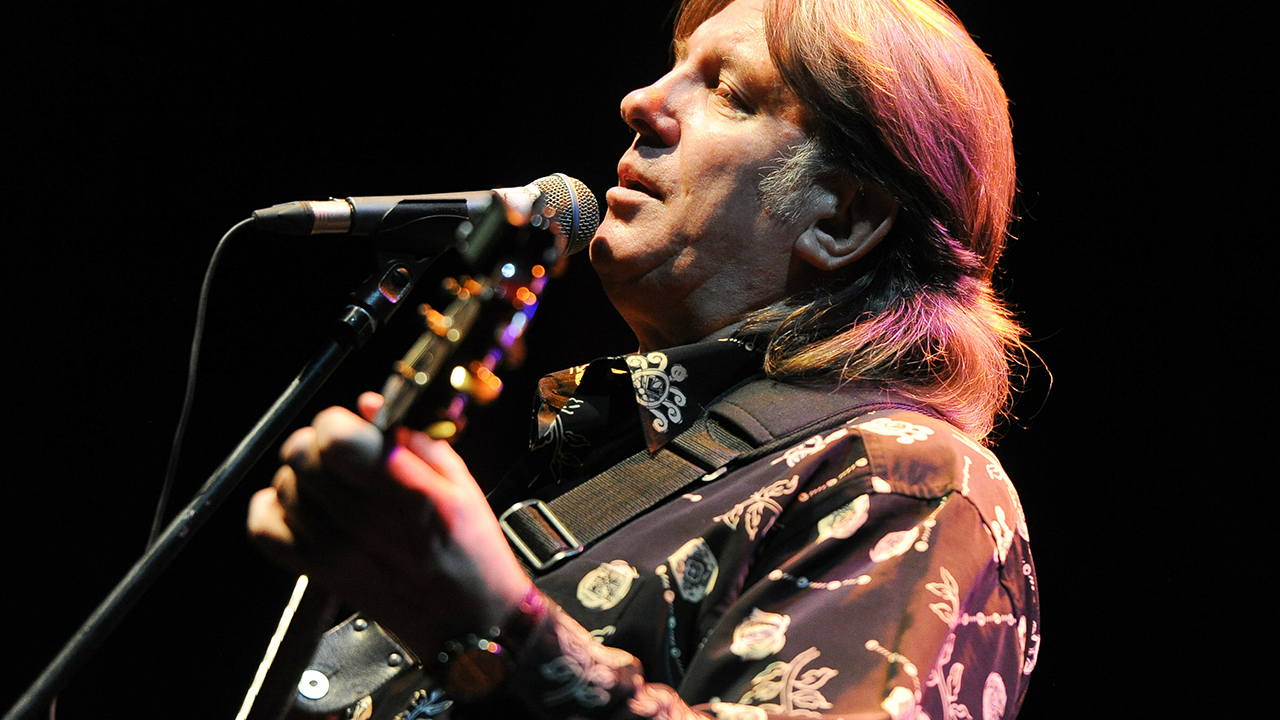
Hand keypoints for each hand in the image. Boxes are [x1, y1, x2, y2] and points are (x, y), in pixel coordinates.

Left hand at [247, 392, 531, 654]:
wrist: (468, 620)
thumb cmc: (471, 555)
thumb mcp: (460, 484)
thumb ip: (413, 440)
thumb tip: (371, 406)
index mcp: (404, 490)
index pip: (334, 435)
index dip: (339, 422)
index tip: (354, 428)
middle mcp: (363, 518)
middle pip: (300, 455)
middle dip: (319, 444)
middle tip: (342, 455)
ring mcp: (335, 547)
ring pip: (283, 486)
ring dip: (302, 477)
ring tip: (332, 486)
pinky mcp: (318, 570)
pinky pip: (263, 528)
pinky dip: (273, 510)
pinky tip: (302, 507)